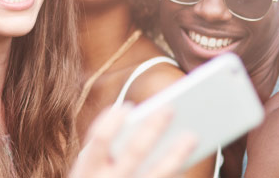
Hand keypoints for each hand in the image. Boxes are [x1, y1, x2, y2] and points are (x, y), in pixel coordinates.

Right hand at [70, 105, 195, 177]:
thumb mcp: (90, 171)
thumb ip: (107, 151)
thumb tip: (145, 126)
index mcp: (86, 170)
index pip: (99, 139)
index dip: (112, 121)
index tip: (128, 107)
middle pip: (135, 151)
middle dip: (153, 128)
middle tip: (170, 108)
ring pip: (158, 172)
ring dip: (177, 153)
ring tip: (192, 135)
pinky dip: (176, 171)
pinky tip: (185, 161)